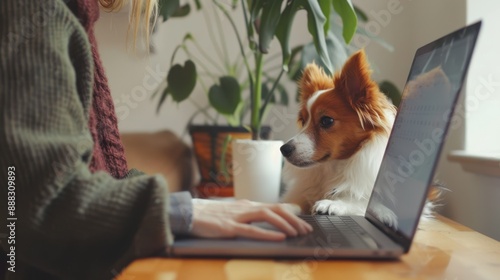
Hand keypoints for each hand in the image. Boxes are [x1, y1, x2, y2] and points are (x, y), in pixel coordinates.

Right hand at [190, 199, 312, 240]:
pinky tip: (278, 238)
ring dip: (285, 224)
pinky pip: (251, 230)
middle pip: (275, 209)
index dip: (291, 215)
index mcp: (246, 205)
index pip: (274, 207)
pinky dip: (267, 234)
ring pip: (267, 216)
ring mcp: (237, 216)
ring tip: (296, 233)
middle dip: (293, 219)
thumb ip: (247, 216)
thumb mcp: (232, 213)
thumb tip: (263, 220)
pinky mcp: (228, 227)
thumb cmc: (208, 216)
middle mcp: (245, 207)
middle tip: (306, 230)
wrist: (187, 214)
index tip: (303, 224)